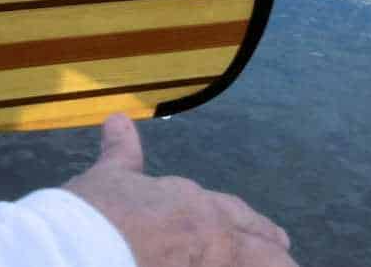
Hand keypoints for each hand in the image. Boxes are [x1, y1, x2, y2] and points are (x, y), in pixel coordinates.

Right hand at [64, 114, 297, 265]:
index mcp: (192, 204)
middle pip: (264, 251)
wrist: (83, 252)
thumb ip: (121, 153)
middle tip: (287, 255)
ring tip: (286, 266)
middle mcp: (214, 239)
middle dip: (277, 257)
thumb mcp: (108, 177)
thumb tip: (117, 119)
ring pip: (263, 266)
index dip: (255, 226)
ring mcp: (213, 266)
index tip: (275, 237)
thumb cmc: (95, 213)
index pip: (236, 215)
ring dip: (275, 264)